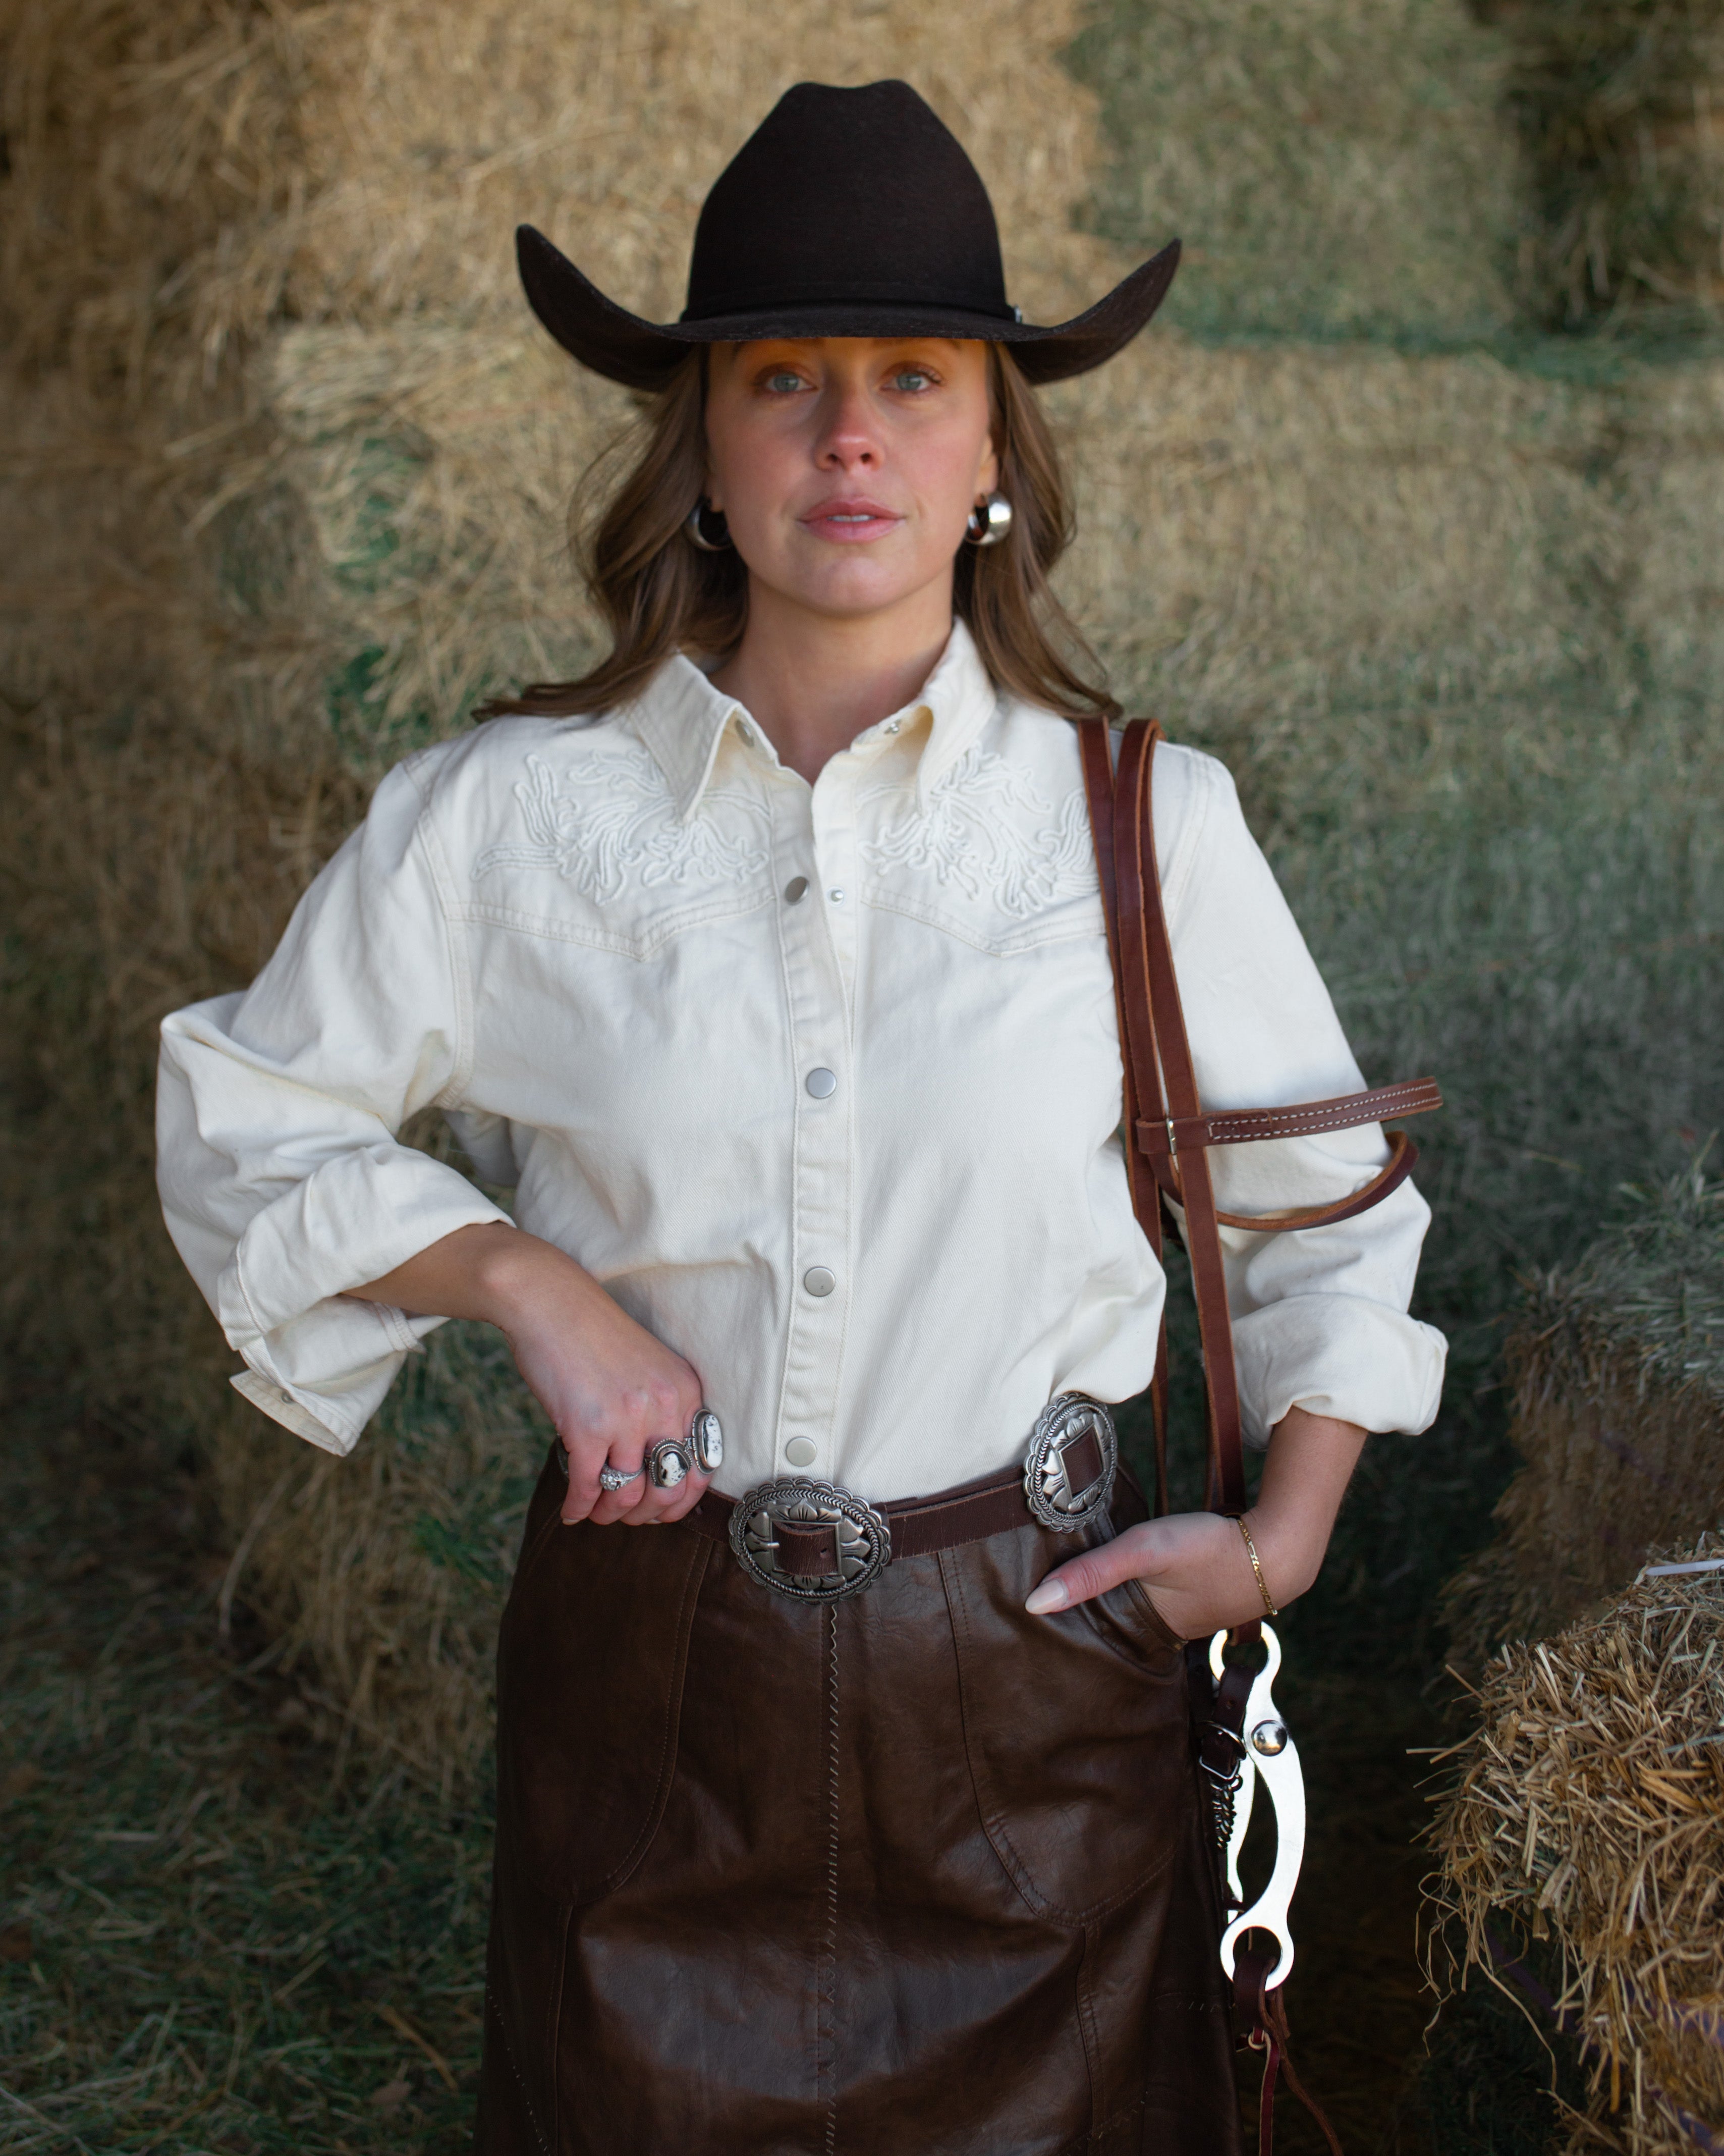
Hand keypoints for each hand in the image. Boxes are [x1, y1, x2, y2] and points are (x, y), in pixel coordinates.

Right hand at [348, 1223, 709, 1526]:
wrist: (551, 1302)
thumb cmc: (594, 1335)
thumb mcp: (647, 1368)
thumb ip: (659, 1412)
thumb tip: (657, 1470)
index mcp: (685, 1391)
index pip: (702, 1465)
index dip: (682, 1500)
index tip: (662, 1510)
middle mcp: (663, 1405)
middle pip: (669, 1487)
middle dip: (648, 1513)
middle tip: (628, 1517)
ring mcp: (626, 1418)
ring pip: (628, 1493)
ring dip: (611, 1513)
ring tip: (597, 1512)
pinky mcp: (587, 1427)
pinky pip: (589, 1486)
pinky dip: (580, 1506)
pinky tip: (573, 1510)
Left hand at [1023, 1407, 1368, 1634]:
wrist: (1277, 1549)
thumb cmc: (1208, 1551)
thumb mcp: (1143, 1551)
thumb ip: (1092, 1571)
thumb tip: (1033, 1604)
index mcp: (1142, 1633)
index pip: (1086, 1636)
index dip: (1056, 1631)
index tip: (1019, 1626)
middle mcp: (1159, 1635)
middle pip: (1105, 1628)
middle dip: (1075, 1621)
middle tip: (1029, 1608)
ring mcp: (1180, 1617)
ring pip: (1128, 1613)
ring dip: (1105, 1603)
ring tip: (1062, 1592)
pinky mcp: (1195, 1597)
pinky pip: (1152, 1599)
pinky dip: (1134, 1590)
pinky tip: (1120, 1577)